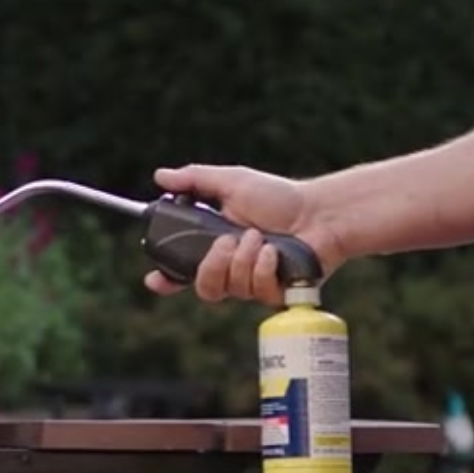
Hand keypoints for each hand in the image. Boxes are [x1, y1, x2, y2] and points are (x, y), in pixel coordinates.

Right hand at [144, 163, 341, 305]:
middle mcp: (233, 270)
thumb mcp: (233, 182)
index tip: (155, 280)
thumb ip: (195, 181)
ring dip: (244, 258)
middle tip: (228, 240)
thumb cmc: (279, 197)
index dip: (167, 280)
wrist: (318, 213)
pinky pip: (257, 291)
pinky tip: (276, 253)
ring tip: (261, 238)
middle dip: (212, 265)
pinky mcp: (275, 296)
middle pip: (205, 289)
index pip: (184, 272)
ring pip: (231, 288)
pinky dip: (264, 267)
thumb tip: (159, 176)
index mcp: (217, 248)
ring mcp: (254, 286)